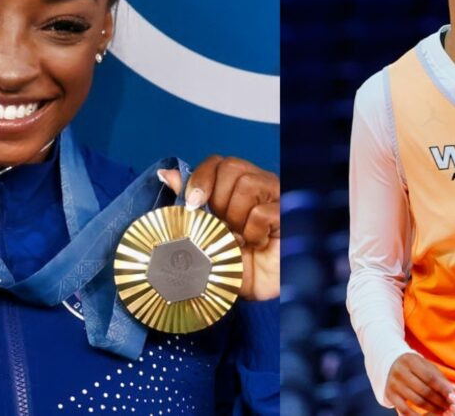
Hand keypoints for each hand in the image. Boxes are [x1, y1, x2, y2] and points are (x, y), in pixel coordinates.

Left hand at [158, 155, 278, 300]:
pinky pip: (261, 212)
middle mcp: (258, 186)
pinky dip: (253, 233)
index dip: (201, 179)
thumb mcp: (205, 236)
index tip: (192, 204)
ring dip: (236, 217)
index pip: (217, 163)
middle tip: (222, 226)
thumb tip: (166, 175)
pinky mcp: (288, 215)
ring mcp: (276, 197)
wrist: (260, 292)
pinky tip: (258, 244)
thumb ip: (190, 205)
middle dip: (218, 200)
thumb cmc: (234, 264)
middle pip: (232, 167)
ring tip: (240, 238)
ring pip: (248, 184)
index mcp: (237, 188)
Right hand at [386, 353, 454, 415]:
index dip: (444, 390)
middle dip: (441, 402)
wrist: (391, 364)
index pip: (431, 378)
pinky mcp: (390, 395)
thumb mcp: (426, 367)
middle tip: (453, 410)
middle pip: (425, 391)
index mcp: (411, 361)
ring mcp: (394, 384)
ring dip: (434, 410)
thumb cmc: (414, 367)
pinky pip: (404, 410)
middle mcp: (400, 371)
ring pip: (417, 401)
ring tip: (444, 413)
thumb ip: (441, 379)